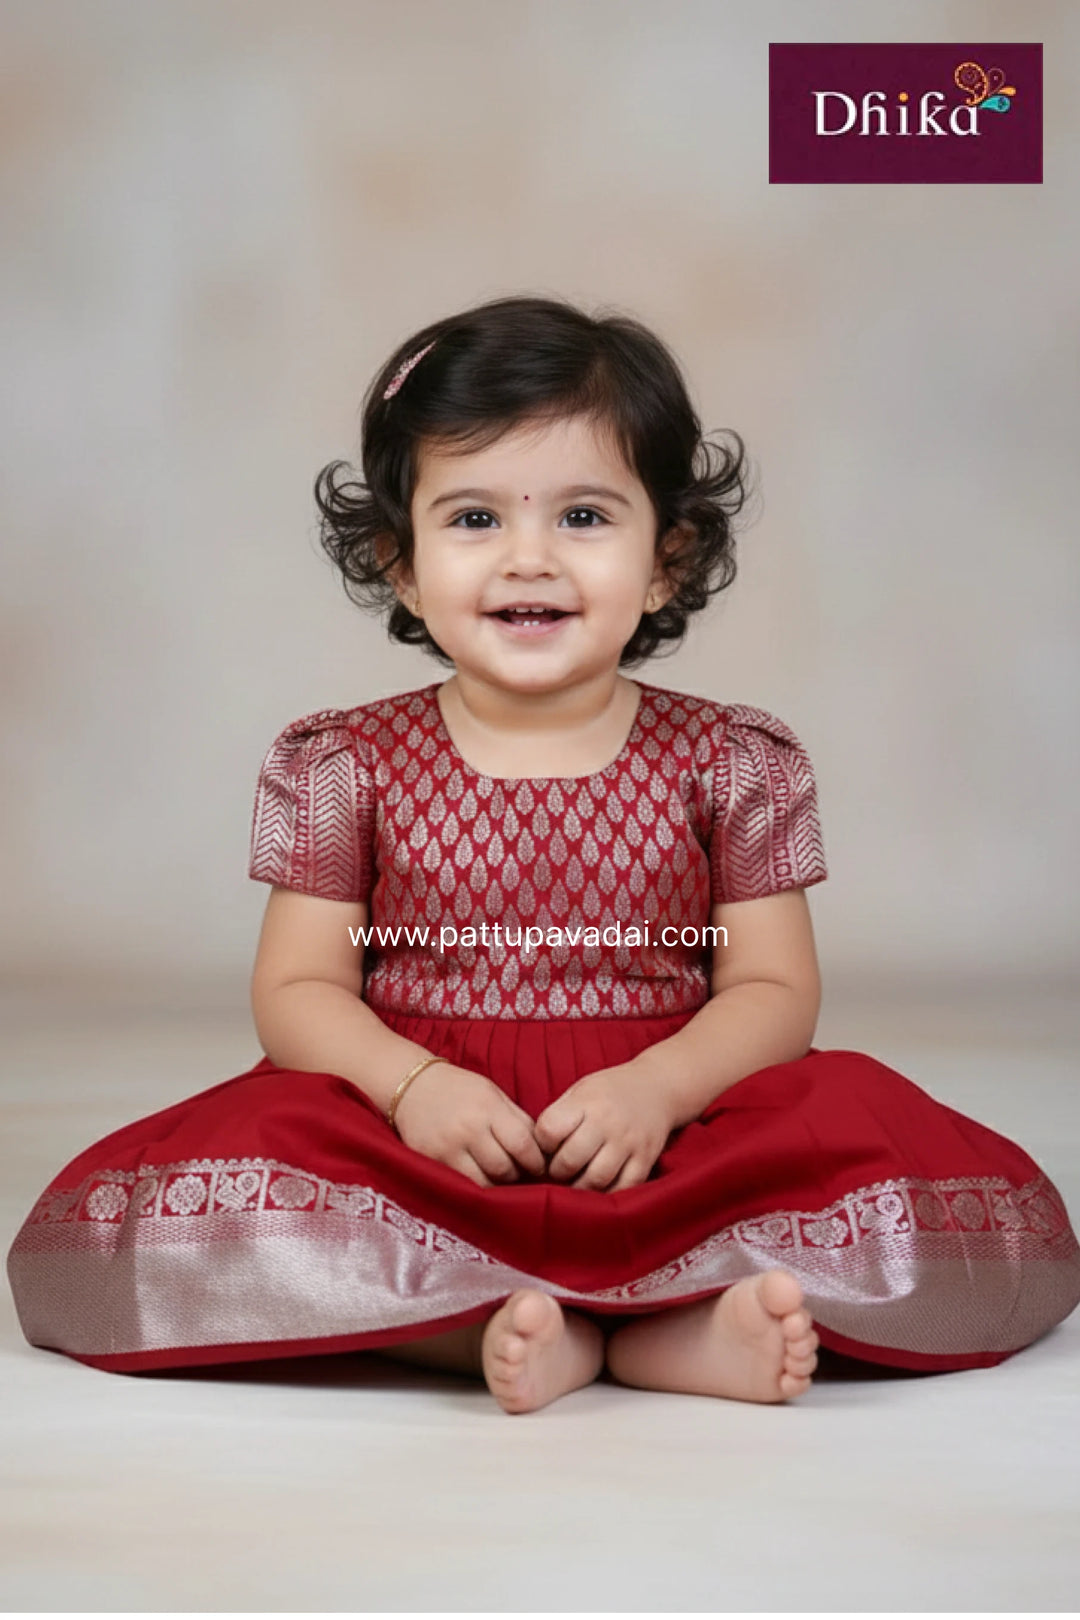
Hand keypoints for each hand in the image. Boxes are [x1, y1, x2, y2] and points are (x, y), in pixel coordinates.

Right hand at [393, 1059, 547, 1189]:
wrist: (412, 1086)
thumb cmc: (460, 1090)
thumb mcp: (493, 1094)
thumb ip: (517, 1119)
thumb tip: (544, 1150)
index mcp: (488, 1107)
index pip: (523, 1144)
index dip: (537, 1161)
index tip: (540, 1166)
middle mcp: (468, 1128)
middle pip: (505, 1168)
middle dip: (517, 1174)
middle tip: (519, 1172)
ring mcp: (448, 1148)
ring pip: (484, 1183)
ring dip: (496, 1184)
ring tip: (497, 1176)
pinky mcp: (431, 1162)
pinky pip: (461, 1185)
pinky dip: (474, 1185)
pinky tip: (478, 1177)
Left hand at [533, 1060, 675, 1191]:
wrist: (658, 1087)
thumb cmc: (609, 1092)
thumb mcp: (580, 1091)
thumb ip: (559, 1117)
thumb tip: (536, 1154)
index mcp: (586, 1102)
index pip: (550, 1130)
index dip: (542, 1144)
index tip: (546, 1146)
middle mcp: (607, 1122)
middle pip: (570, 1160)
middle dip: (557, 1171)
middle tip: (558, 1170)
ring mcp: (628, 1143)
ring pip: (595, 1180)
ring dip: (579, 1187)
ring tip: (577, 1180)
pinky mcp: (645, 1160)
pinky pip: (622, 1188)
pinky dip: (606, 1194)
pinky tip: (599, 1187)